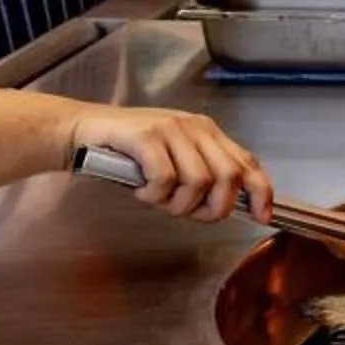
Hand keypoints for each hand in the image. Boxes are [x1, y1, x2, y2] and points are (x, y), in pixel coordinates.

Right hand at [65, 107, 272, 225]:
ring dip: (177, 204)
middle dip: (211, 208)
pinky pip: (165, 179)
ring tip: (157, 199)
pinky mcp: (146, 136)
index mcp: (207, 132)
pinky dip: (154, 195)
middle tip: (184, 213)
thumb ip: (201, 175)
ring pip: (198, 182)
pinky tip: (141, 191)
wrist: (82, 131)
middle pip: (228, 178)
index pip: (247, 163)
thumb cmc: (128, 152)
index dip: (260, 192)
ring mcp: (171, 129)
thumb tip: (227, 206)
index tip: (262, 217)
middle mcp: (195, 127)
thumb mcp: (173, 159)